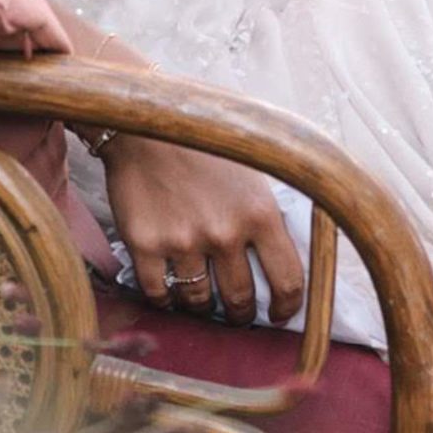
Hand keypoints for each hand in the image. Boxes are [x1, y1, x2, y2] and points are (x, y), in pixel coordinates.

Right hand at [102, 134, 305, 325]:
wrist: (144, 119)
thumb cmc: (203, 142)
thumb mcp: (251, 168)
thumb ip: (267, 213)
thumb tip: (283, 259)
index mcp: (258, 212)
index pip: (287, 281)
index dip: (286, 306)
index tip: (279, 313)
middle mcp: (224, 231)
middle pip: (241, 300)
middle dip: (241, 312)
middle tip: (237, 309)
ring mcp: (183, 241)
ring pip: (200, 301)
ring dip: (203, 305)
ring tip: (202, 295)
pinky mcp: (145, 245)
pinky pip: (160, 295)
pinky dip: (166, 299)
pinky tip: (169, 289)